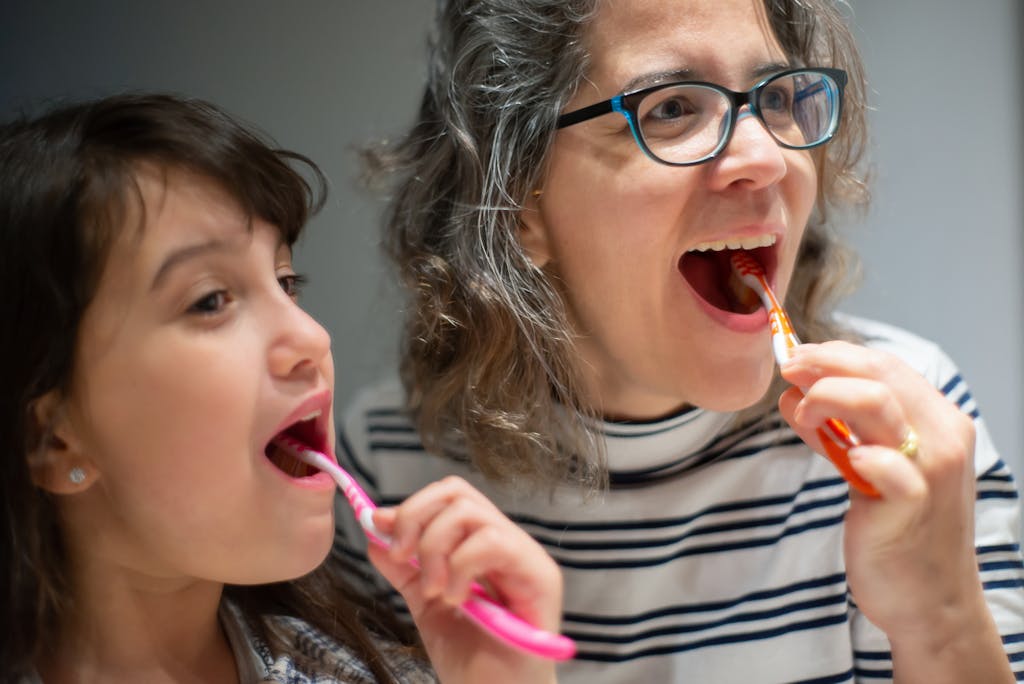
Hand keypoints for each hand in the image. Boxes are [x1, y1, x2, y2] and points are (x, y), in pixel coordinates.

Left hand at [367, 476, 561, 683]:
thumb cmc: (472, 662)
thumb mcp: (427, 605)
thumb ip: (405, 568)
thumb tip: (376, 529)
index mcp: (483, 546)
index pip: (450, 496)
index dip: (412, 506)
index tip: (380, 529)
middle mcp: (508, 543)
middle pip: (459, 493)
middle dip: (417, 518)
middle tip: (404, 558)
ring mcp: (527, 557)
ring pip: (472, 513)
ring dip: (437, 549)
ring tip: (435, 590)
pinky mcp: (541, 576)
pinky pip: (493, 542)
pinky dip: (461, 567)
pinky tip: (457, 600)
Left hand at [778, 341, 1010, 681]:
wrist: (928, 600)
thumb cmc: (898, 531)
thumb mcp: (868, 470)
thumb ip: (839, 430)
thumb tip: (792, 393)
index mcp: (940, 421)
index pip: (886, 364)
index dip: (835, 354)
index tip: (796, 358)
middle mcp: (943, 438)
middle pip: (879, 372)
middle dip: (823, 363)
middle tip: (787, 370)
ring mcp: (930, 470)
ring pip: (878, 401)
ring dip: (826, 396)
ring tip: (800, 413)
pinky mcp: (910, 505)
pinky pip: (885, 463)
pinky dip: (855, 450)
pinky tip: (841, 456)